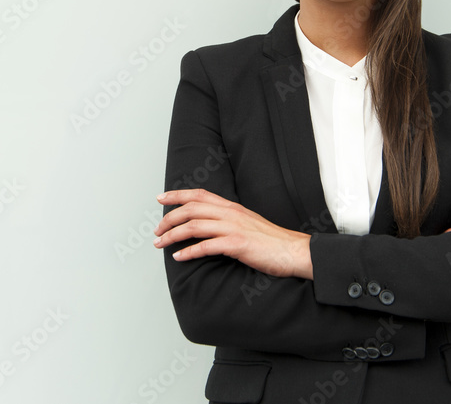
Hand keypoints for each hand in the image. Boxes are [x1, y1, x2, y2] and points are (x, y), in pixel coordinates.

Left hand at [154, 188, 312, 279]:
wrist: (293, 251)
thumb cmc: (271, 241)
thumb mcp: (247, 223)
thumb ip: (228, 220)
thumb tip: (207, 225)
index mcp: (232, 207)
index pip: (199, 194)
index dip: (177, 195)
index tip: (160, 198)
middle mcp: (230, 214)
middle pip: (191, 209)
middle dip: (169, 219)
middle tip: (156, 231)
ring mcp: (234, 228)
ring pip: (194, 226)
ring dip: (173, 235)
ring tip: (161, 244)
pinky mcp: (237, 245)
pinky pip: (206, 246)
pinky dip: (189, 252)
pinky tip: (179, 257)